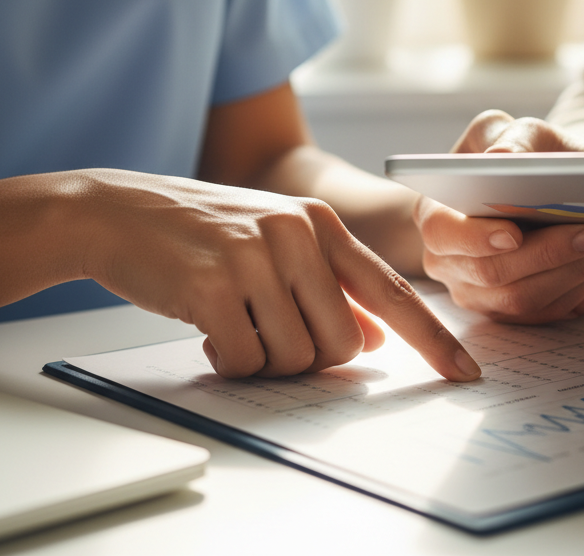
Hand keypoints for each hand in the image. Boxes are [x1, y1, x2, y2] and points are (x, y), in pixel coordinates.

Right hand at [71, 170, 479, 379]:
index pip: (390, 290)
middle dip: (311, 357)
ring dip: (264, 357)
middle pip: (342, 341)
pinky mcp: (213, 286)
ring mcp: (256, 257)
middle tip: (270, 333)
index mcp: (320, 223)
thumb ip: (329, 285)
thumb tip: (372, 339)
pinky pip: (247, 360)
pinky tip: (208, 327)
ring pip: (295, 356)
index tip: (464, 371)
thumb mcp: (277, 243)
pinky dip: (229, 359)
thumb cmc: (203, 233)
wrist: (119, 211)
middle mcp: (297, 234)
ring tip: (234, 321)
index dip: (432, 336)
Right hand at [414, 110, 583, 322]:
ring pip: (522, 300)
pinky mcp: (509, 312)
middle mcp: (447, 259)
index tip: (514, 233)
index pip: (442, 232)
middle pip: (491, 274)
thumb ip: (514, 138)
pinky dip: (577, 289)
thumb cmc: (527, 153)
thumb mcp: (522, 133)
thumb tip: (501, 157)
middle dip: (545, 255)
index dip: (476, 238)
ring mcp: (475, 291)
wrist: (545, 184)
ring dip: (569, 274)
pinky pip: (543, 313)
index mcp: (435, 210)